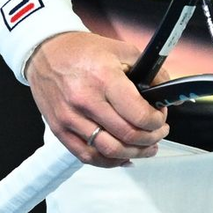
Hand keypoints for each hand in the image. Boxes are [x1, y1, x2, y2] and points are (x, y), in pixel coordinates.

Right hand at [25, 31, 169, 168]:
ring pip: (108, 151)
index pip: (138, 114)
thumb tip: (166, 92)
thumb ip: (149, 72)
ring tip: (146, 148)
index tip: (161, 118)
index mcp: (104, 78)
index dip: (156, 121)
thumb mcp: (123, 50)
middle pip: (126, 135)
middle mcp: (86, 101)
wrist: (46, 52)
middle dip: (150, 138)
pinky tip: (122, 157)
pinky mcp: (60, 130)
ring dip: (133, 153)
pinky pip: (86, 156)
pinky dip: (108, 161)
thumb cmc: (83, 50)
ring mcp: (70, 118)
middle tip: (159, 133)